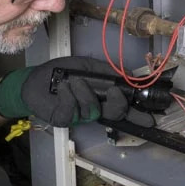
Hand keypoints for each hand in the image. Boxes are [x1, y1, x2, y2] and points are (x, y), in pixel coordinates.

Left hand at [0, 57, 153, 127]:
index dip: (136, 115)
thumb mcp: (86, 66)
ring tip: (72, 81)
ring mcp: (78, 116)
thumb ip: (107, 70)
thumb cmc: (61, 73)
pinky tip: (63, 88)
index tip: (150, 118)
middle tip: (115, 92)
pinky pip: (71, 110)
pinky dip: (68, 96)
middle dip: (117, 104)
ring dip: (84, 92)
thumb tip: (129, 73)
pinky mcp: (63, 119)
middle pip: (114, 114)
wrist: (34, 80)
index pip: (123, 109)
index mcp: (101, 98)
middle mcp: (93, 109)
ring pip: (92, 110)